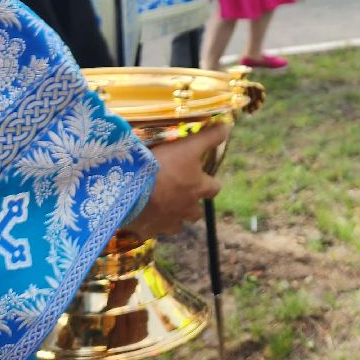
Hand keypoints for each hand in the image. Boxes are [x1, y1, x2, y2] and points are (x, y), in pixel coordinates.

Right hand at [127, 121, 229, 238]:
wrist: (131, 188)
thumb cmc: (163, 164)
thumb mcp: (189, 145)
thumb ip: (209, 137)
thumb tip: (228, 127)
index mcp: (197, 189)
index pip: (214, 188)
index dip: (210, 183)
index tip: (203, 178)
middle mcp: (186, 209)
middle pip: (196, 213)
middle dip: (192, 206)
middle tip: (182, 195)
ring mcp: (167, 223)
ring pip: (176, 226)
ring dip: (173, 218)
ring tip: (163, 209)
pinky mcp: (148, 231)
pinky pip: (151, 232)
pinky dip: (149, 226)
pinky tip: (142, 218)